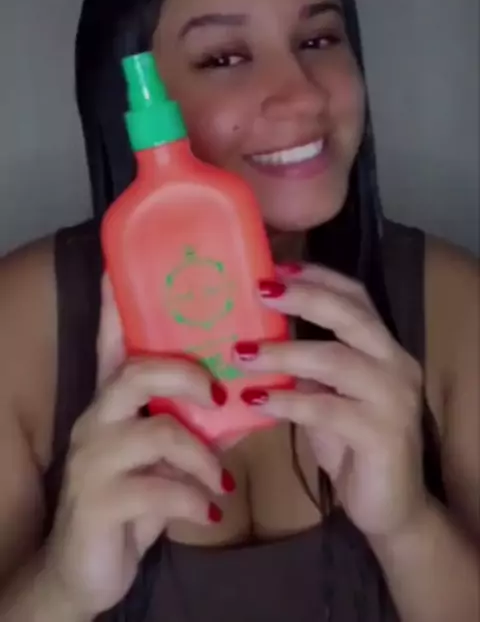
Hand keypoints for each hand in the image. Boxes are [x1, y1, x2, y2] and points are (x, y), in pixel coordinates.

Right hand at [44, 276, 232, 618]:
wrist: (86, 567)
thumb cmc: (133, 494)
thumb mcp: (164, 450)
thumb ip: (194, 416)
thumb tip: (249, 387)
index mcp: (113, 398)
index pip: (113, 338)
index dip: (117, 301)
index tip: (123, 263)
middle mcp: (96, 418)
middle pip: (136, 372)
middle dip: (185, 375)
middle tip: (219, 393)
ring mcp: (92, 460)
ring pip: (154, 431)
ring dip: (200, 454)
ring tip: (220, 476)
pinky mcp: (99, 503)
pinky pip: (157, 490)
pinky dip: (192, 498)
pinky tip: (209, 510)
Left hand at [234, 264, 426, 539]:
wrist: (392, 508)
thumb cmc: (353, 445)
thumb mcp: (327, 396)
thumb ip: (305, 367)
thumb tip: (251, 335)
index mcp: (384, 347)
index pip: (356, 296)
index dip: (318, 277)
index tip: (276, 267)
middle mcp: (396, 363)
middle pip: (350, 315)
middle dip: (303, 298)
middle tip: (258, 291)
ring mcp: (394, 398)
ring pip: (335, 359)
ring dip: (284, 351)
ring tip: (241, 352)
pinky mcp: (382, 433)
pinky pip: (327, 408)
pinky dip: (288, 401)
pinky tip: (256, 399)